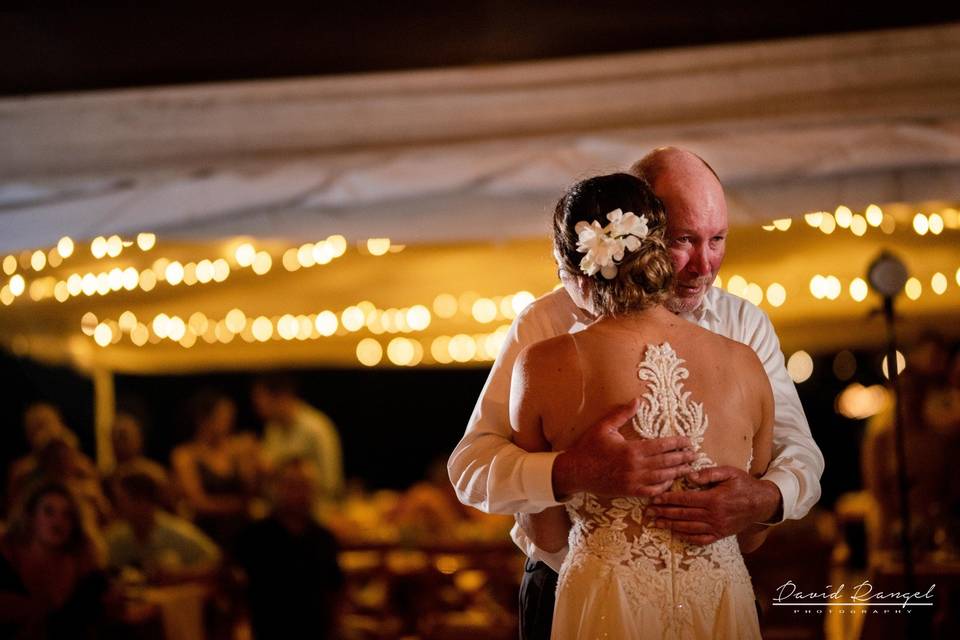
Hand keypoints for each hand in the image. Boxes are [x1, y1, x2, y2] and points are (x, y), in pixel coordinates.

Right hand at [552, 399, 695, 499]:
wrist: (575, 472)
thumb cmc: (588, 447)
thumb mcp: (604, 427)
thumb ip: (622, 414)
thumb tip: (637, 400)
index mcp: (632, 449)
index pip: (662, 445)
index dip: (678, 443)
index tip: (689, 441)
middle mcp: (636, 466)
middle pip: (667, 462)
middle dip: (683, 458)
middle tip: (695, 454)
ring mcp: (633, 481)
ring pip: (662, 477)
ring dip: (677, 472)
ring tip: (689, 468)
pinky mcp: (629, 492)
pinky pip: (652, 491)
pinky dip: (663, 487)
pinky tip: (670, 482)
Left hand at [646, 465, 781, 544]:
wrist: (762, 503)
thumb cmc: (744, 484)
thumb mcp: (729, 472)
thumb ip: (708, 473)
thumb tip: (689, 476)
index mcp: (714, 499)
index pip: (684, 500)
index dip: (667, 499)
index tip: (654, 498)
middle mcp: (714, 515)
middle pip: (683, 515)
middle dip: (663, 513)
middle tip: (648, 512)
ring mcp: (717, 527)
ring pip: (689, 528)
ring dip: (671, 525)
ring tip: (657, 523)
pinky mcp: (721, 534)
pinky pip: (701, 539)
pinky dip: (687, 537)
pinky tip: (676, 533)